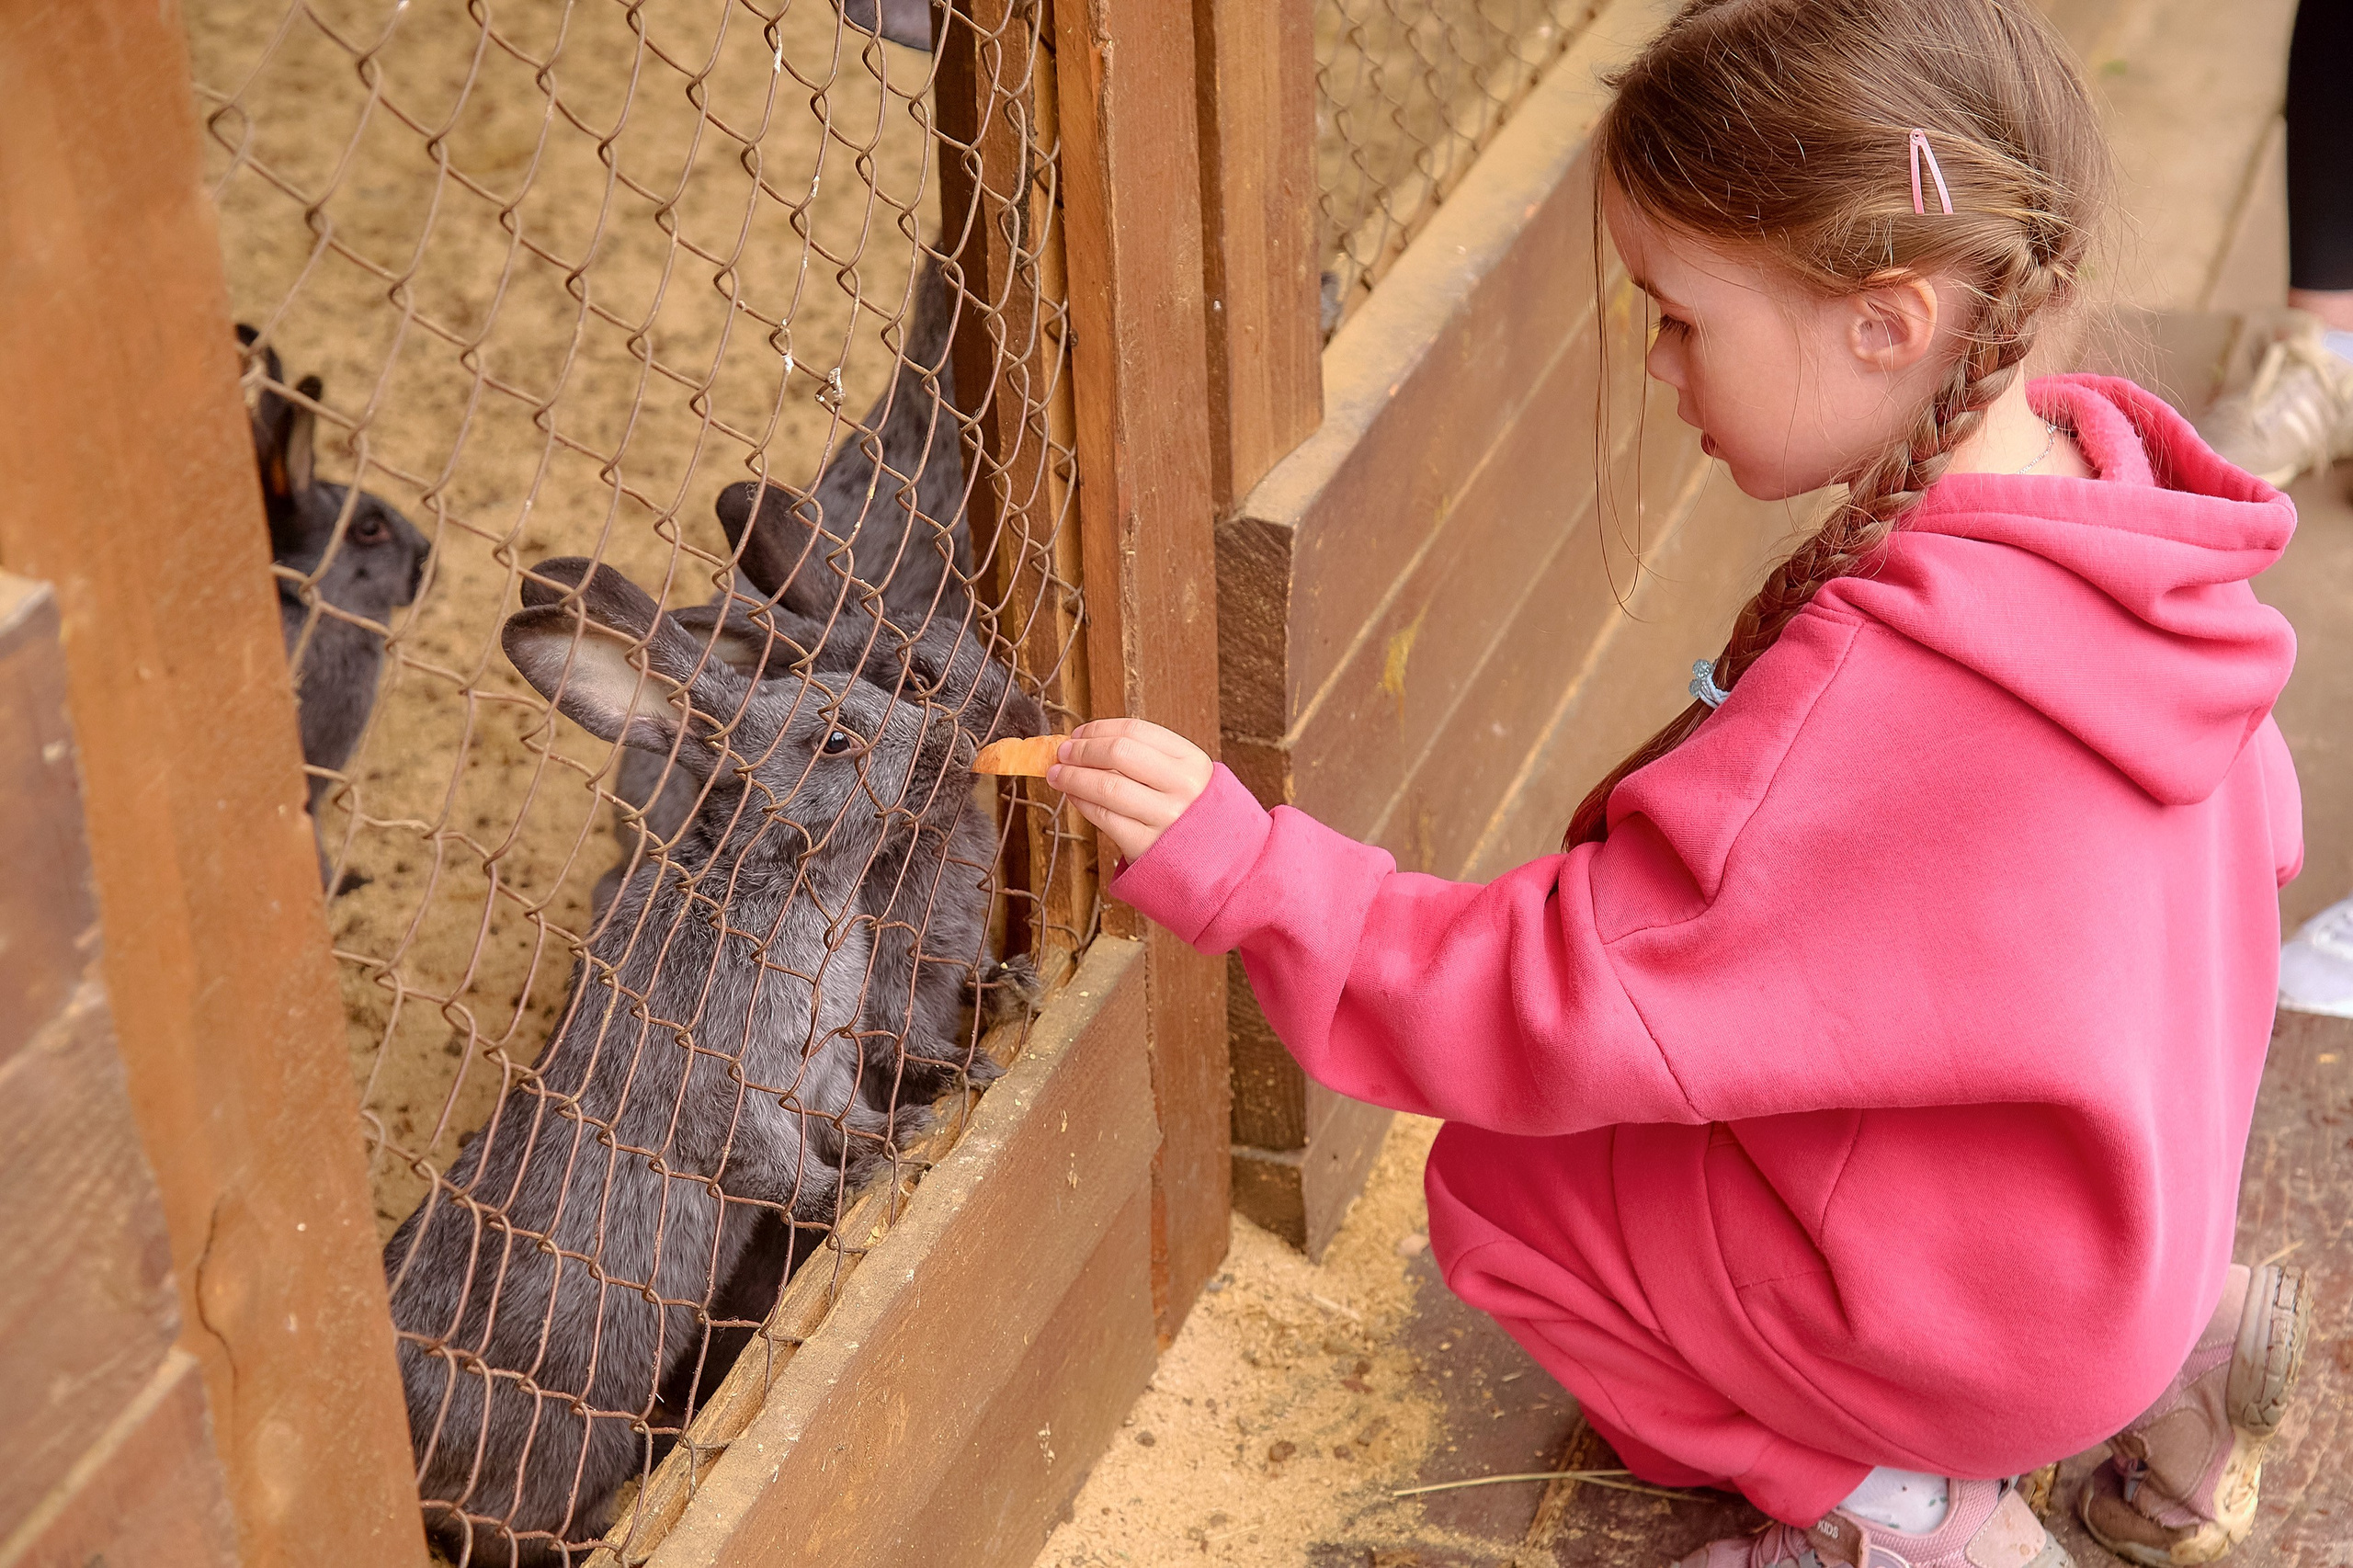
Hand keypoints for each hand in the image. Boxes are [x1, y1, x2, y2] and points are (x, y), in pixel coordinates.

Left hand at [1046, 718, 1213, 863]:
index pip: (1136, 731)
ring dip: (1072, 776)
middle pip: (1118, 753)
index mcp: (1192, 761)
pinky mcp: (1147, 845)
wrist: (1220, 862)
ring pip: (1105, 786)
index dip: (1099, 729)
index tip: (1080, 733)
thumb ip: (1147, 758)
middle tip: (1063, 752)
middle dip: (1082, 750)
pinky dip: (1081, 802)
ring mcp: (1165, 818)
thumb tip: (1086, 742)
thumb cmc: (1192, 814)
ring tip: (1057, 774)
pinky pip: (1103, 817)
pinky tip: (1073, 796)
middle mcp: (1182, 787)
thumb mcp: (1185, 777)